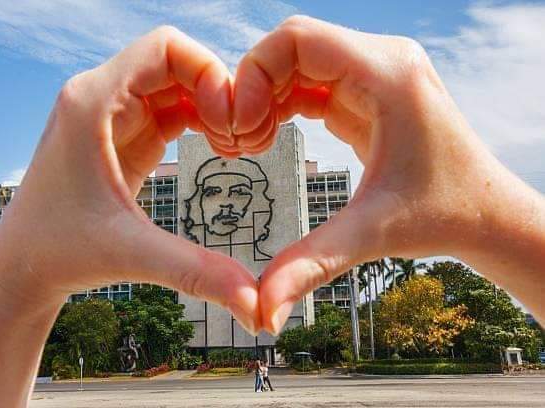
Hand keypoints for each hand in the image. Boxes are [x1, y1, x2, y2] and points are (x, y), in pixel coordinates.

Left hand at [0, 26, 258, 332]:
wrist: (23, 265)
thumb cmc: (58, 252)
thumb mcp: (130, 255)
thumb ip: (195, 272)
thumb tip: (255, 306)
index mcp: (92, 102)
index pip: (164, 48)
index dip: (209, 71)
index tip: (230, 119)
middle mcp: (101, 96)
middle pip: (178, 62)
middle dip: (219, 92)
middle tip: (242, 138)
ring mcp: (113, 114)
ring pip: (179, 83)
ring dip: (214, 107)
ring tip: (235, 147)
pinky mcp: (124, 135)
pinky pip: (173, 108)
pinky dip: (203, 121)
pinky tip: (221, 150)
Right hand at [232, 15, 544, 332]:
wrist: (484, 212)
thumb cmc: (442, 216)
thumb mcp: (370, 235)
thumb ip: (310, 265)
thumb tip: (262, 313)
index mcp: (388, 75)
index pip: (297, 38)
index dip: (253, 74)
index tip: (242, 125)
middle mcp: (384, 61)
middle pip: (292, 45)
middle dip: (253, 87)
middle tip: (241, 140)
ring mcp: (377, 72)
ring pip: (298, 60)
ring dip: (266, 95)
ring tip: (253, 142)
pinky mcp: (369, 91)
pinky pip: (311, 80)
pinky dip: (283, 102)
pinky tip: (271, 135)